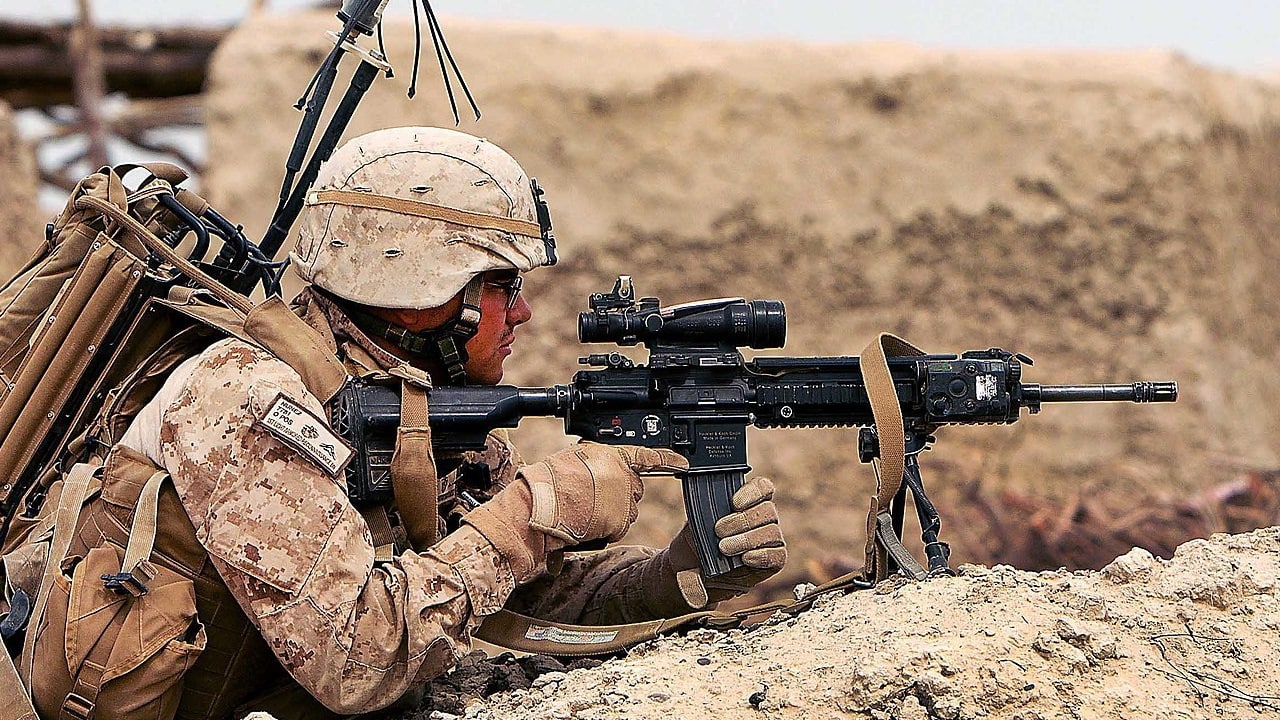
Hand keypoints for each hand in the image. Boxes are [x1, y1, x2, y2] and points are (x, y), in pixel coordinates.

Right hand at [525, 442, 686, 544]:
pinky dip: (607, 527)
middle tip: (592, 496)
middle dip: (619, 493)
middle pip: (634, 487)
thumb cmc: (549, 483)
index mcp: (611, 455)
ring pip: (627, 509)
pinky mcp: (621, 520)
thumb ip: (596, 462)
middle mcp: (623, 475)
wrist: (540, 506)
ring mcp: (624, 499)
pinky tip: (588, 521)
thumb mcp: (574, 458)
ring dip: (612, 512)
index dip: (668, 459)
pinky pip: (619, 525)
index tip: (683, 463)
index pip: (647, 456)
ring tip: (584, 509)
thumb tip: (600, 470)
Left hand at [668, 476, 787, 606]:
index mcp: (750, 500)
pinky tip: (745, 559)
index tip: (734, 503)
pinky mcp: (775, 560)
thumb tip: (705, 506)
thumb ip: (705, 509)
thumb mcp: (698, 521)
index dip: (753, 492)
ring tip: (724, 548)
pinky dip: (760, 556)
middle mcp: (765, 518)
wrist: (698, 568)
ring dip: (746, 540)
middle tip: (718, 531)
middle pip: (767, 511)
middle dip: (741, 521)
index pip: (763, 488)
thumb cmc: (701, 539)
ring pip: (772, 532)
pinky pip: (777, 555)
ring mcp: (772, 539)